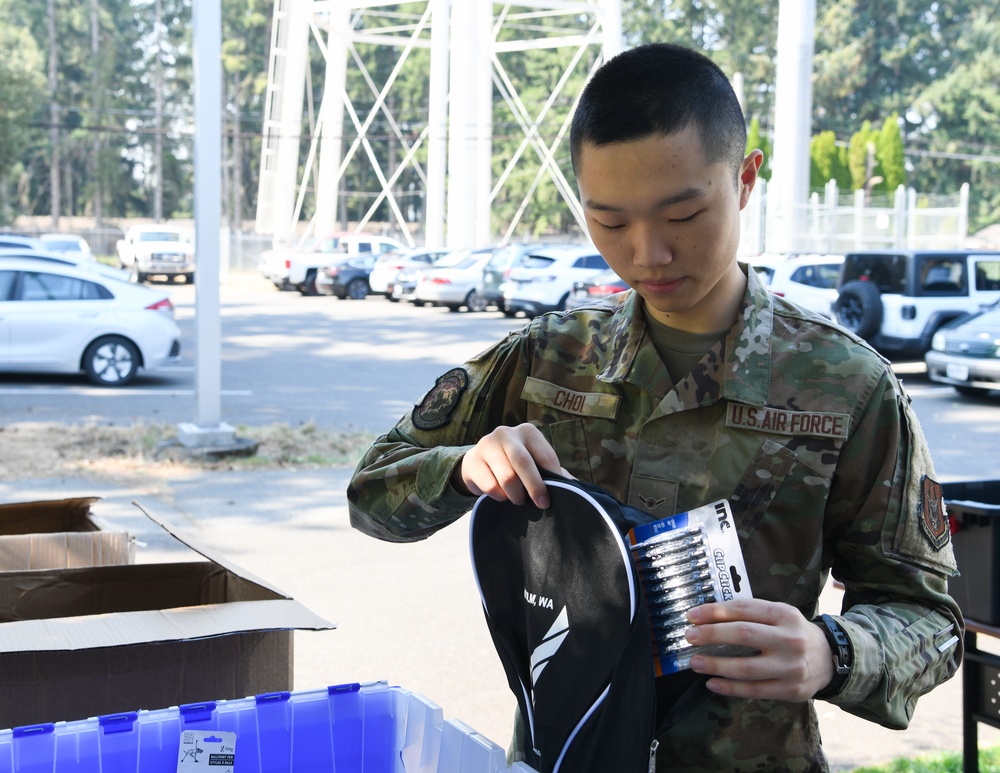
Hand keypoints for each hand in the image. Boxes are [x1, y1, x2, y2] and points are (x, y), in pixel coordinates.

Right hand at [453, 423, 566, 508]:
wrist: (478, 462)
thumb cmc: (514, 464)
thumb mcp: (534, 463)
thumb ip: (554, 474)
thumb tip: (577, 489)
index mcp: (528, 432)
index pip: (544, 456)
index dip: (552, 478)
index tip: (552, 498)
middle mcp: (506, 433)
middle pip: (523, 462)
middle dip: (534, 487)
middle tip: (541, 505)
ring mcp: (487, 445)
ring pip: (506, 477)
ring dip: (515, 494)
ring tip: (518, 500)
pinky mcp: (472, 460)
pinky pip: (490, 486)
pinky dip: (499, 496)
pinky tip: (502, 496)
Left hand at [683, 599, 834, 701]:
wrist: (829, 658)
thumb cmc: (792, 632)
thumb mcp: (778, 614)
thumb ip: (750, 614)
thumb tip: (707, 617)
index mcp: (784, 614)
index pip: (744, 609)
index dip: (715, 612)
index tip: (692, 616)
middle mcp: (790, 639)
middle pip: (744, 635)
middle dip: (711, 635)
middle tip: (689, 636)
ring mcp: (792, 667)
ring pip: (746, 667)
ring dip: (715, 665)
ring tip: (695, 662)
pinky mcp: (791, 690)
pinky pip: (754, 690)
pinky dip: (730, 688)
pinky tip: (712, 683)